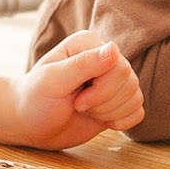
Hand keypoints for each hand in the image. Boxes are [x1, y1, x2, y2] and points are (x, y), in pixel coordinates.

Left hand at [9, 32, 145, 147]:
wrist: (31, 124)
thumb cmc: (36, 99)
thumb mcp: (53, 81)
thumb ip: (82, 64)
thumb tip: (114, 49)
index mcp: (88, 44)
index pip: (118, 66)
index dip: (101, 90)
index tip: (75, 99)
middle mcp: (104, 57)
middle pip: (129, 81)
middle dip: (104, 103)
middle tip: (78, 105)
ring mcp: (113, 80)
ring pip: (135, 96)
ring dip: (110, 113)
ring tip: (85, 111)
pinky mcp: (118, 100)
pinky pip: (138, 110)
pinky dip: (122, 122)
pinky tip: (102, 121)